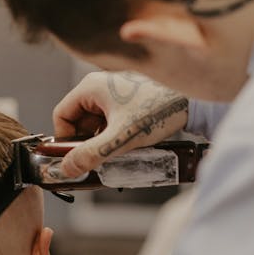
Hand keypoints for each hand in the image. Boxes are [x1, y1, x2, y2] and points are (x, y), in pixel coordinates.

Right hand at [53, 72, 187, 176]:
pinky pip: (108, 119)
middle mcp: (99, 86)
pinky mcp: (126, 99)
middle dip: (84, 142)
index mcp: (90, 88)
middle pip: (77, 119)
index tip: (75, 156)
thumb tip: (67, 168)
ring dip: (99, 140)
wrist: (192, 102)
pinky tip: (126, 144)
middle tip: (97, 159)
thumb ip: (91, 155)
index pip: (61, 115)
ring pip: (94, 121)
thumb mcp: (120, 138)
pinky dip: (112, 134)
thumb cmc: (158, 111)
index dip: (64, 139)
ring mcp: (113, 91)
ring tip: (115, 152)